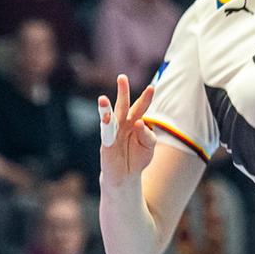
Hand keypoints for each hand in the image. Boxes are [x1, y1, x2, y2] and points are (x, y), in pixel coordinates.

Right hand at [99, 74, 156, 188]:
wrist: (126, 176)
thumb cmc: (138, 157)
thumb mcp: (149, 146)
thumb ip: (148, 135)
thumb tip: (140, 123)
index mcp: (135, 121)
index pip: (141, 107)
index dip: (146, 98)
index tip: (152, 87)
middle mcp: (123, 124)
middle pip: (123, 105)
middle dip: (122, 92)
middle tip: (122, 77)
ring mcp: (113, 132)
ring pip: (109, 117)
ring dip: (105, 108)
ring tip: (102, 99)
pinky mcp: (106, 144)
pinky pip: (106, 133)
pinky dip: (107, 126)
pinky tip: (106, 118)